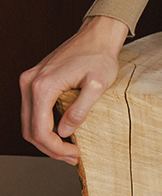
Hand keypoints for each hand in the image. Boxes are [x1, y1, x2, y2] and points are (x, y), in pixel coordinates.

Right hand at [19, 15, 127, 163]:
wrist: (95, 37)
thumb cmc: (99, 58)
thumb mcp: (97, 86)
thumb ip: (80, 110)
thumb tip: (65, 132)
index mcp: (42, 86)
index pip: (40, 130)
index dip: (56, 149)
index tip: (76, 155)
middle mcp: (29, 83)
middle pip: (30, 130)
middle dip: (51, 149)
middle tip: (73, 158)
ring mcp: (29, 82)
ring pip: (29, 123)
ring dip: (47, 141)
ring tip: (70, 151)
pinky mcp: (34, 82)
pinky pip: (33, 112)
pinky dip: (45, 128)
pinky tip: (63, 135)